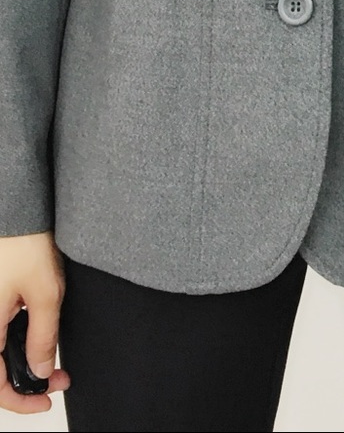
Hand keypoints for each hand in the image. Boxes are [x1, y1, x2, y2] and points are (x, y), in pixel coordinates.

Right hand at [0, 232, 70, 414]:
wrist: (16, 213)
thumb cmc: (26, 244)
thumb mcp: (45, 293)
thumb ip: (42, 336)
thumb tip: (40, 371)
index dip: (19, 400)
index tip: (46, 400)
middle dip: (25, 383)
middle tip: (58, 380)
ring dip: (22, 365)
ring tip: (53, 364)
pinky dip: (15, 345)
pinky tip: (36, 341)